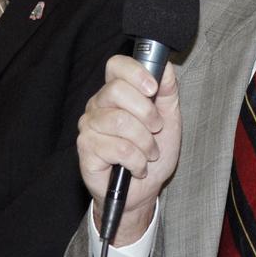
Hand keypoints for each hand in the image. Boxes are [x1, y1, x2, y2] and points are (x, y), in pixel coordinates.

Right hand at [78, 55, 182, 245]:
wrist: (144, 191)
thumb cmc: (154, 153)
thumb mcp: (169, 119)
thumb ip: (168, 91)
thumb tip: (166, 66)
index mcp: (117, 92)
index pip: (116, 65)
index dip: (136, 72)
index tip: (153, 89)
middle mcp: (98, 105)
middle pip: (117, 90)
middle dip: (147, 113)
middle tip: (156, 129)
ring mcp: (89, 126)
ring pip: (120, 121)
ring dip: (145, 142)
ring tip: (150, 153)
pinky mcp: (86, 149)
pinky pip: (118, 148)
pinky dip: (137, 161)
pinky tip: (138, 167)